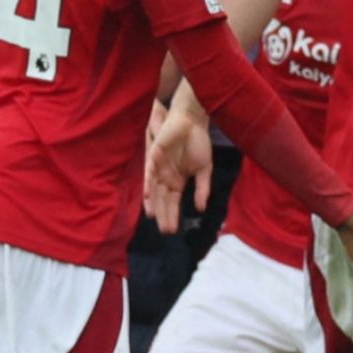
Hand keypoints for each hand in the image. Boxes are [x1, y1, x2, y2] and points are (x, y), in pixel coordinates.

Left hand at [144, 95, 212, 233]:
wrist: (193, 121)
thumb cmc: (198, 142)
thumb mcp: (204, 170)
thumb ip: (202, 189)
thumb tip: (201, 209)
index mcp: (176, 181)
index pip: (172, 202)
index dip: (172, 215)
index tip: (173, 230)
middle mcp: (165, 177)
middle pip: (161, 199)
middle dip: (163, 214)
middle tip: (165, 231)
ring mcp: (158, 167)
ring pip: (153, 189)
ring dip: (153, 203)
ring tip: (154, 218)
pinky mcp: (154, 155)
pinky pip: (149, 172)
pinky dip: (148, 183)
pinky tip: (148, 195)